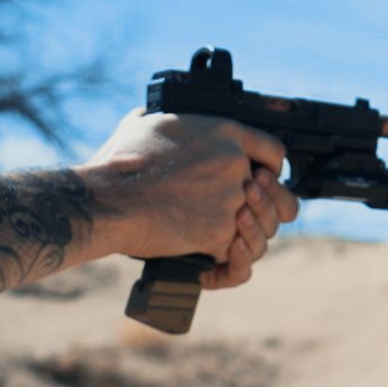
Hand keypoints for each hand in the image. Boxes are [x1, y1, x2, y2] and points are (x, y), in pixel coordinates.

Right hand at [78, 109, 301, 289]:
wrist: (108, 199)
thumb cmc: (118, 164)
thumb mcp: (142, 124)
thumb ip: (163, 121)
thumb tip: (149, 117)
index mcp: (225, 134)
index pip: (274, 151)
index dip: (274, 168)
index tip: (264, 178)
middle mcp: (236, 166)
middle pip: (279, 196)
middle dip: (268, 210)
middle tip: (247, 217)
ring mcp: (232, 202)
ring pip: (263, 232)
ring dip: (247, 241)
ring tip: (227, 243)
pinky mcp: (220, 236)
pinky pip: (237, 260)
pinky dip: (223, 269)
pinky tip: (212, 268)